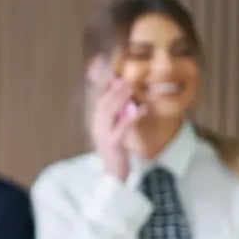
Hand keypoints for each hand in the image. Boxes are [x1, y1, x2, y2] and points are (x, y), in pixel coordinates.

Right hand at [87, 56, 144, 179]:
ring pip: (107, 112)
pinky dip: (131, 118)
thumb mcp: (118, 129)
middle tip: (123, 75)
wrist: (114, 176)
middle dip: (111, 88)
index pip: (97, 97)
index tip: (101, 63)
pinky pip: (121, 128)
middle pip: (101, 103)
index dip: (99, 81)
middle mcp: (96, 127)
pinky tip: (142, 109)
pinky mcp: (113, 145)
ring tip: (128, 87)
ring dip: (118, 98)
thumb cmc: (117, 152)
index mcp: (97, 122)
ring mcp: (102, 135)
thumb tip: (128, 97)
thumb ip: (120, 114)